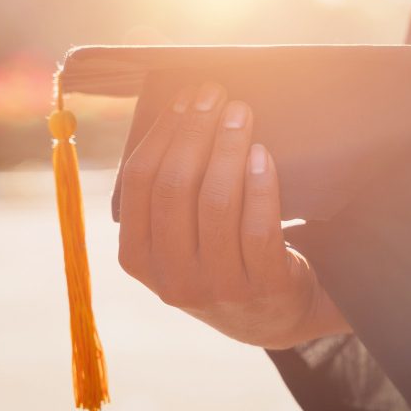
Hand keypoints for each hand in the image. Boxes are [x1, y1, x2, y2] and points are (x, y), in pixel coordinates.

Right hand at [118, 82, 349, 348]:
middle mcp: (171, 279)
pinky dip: (259, 185)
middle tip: (216, 94)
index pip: (137, 184)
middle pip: (174, 188)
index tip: (185, 97)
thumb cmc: (222, 256)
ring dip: (227, 148)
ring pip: (215, 203)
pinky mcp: (262, 287)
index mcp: (138, 258)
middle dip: (195, 132)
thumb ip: (168, 195)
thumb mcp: (180, 240)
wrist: (272, 316)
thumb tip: (181, 112)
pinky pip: (257, 229)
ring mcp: (217, 287)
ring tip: (241, 113)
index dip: (162, 133)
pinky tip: (263, 153)